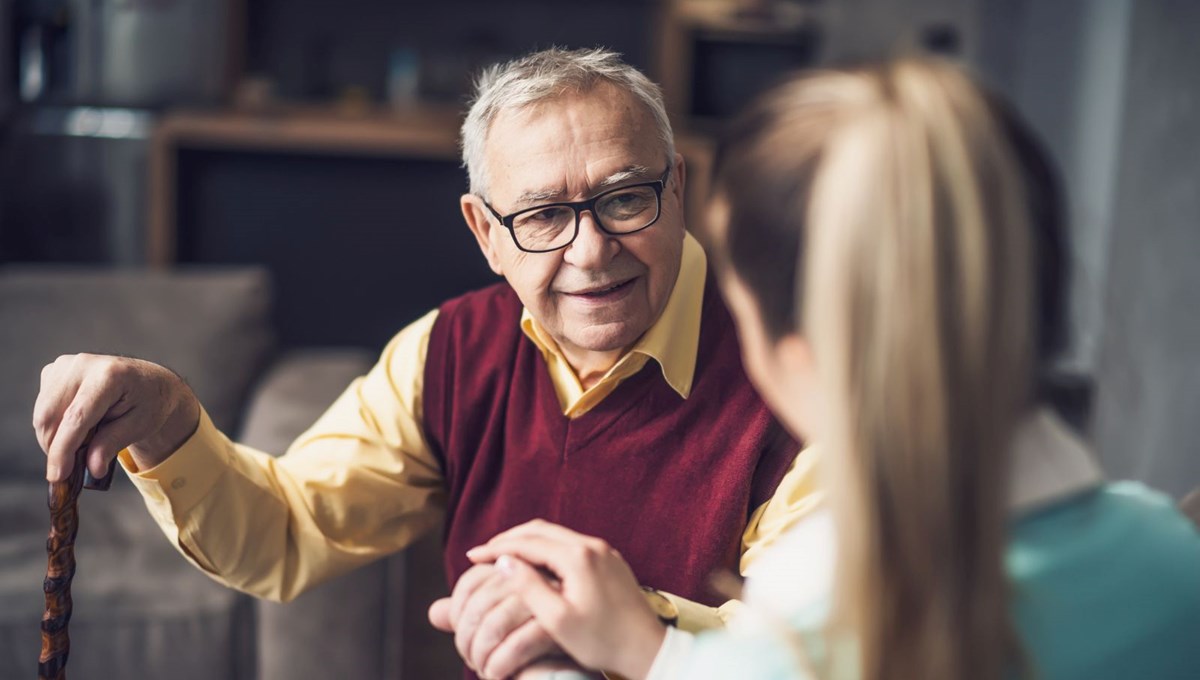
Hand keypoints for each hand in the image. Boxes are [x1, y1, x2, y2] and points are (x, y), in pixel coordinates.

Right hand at [33, 353, 200, 481]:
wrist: (149, 381)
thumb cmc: (148, 403)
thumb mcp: (140, 426)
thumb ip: (112, 444)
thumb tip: (92, 469)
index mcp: (110, 375)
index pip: (76, 417)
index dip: (63, 449)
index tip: (56, 476)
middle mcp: (82, 364)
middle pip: (50, 416)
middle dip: (56, 448)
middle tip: (73, 466)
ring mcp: (65, 365)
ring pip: (43, 414)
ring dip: (55, 438)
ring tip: (84, 442)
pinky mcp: (54, 371)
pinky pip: (43, 408)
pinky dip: (54, 426)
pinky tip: (78, 427)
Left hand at [427, 563, 561, 678]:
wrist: (571, 668)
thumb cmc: (533, 647)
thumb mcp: (497, 629)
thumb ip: (467, 618)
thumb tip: (435, 613)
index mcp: (517, 569)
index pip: (472, 581)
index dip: (458, 611)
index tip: (462, 637)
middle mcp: (533, 576)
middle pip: (481, 603)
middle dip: (467, 639)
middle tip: (470, 660)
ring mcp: (548, 598)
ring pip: (495, 623)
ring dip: (481, 655)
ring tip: (483, 670)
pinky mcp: (558, 627)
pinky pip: (517, 644)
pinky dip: (499, 665)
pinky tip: (497, 675)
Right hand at [467, 520, 666, 679]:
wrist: (646, 648)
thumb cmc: (602, 641)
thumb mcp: (557, 620)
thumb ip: (528, 588)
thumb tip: (504, 562)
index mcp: (577, 557)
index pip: (527, 542)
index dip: (496, 548)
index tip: (471, 556)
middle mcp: (591, 545)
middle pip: (540, 530)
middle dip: (509, 539)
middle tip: (483, 552)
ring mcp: (603, 551)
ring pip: (556, 535)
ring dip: (527, 542)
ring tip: (503, 556)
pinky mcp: (610, 560)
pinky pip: (570, 544)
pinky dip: (546, 549)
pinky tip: (535, 564)